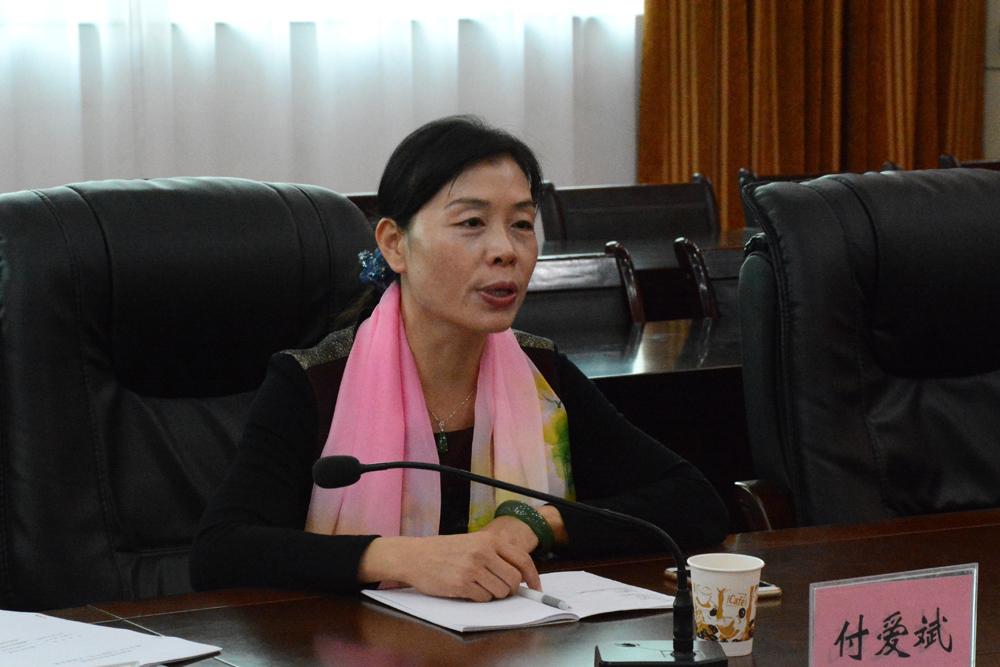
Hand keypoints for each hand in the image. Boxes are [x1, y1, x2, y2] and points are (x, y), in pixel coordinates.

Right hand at [358, 528, 540, 600]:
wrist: (414, 555)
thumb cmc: (444, 550)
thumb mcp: (472, 542)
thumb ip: (495, 554)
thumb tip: (521, 575)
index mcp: (489, 540)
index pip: (522, 559)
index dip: (533, 577)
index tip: (536, 588)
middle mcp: (483, 552)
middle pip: (514, 579)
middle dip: (511, 589)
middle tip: (500, 589)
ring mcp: (473, 569)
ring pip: (501, 592)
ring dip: (494, 594)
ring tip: (479, 586)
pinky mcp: (461, 584)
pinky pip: (483, 599)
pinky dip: (479, 598)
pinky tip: (467, 589)